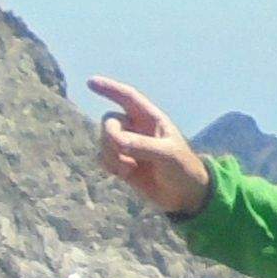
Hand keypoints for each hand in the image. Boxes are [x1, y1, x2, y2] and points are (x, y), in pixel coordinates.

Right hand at [84, 75, 213, 217]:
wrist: (185, 196)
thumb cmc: (183, 169)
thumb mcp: (167, 155)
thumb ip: (142, 146)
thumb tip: (117, 142)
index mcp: (151, 119)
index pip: (127, 97)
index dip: (110, 89)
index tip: (91, 82)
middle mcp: (137, 129)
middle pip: (110, 122)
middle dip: (110, 136)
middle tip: (121, 150)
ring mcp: (129, 146)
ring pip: (104, 140)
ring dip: (111, 154)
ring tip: (129, 168)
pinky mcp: (122, 164)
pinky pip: (103, 157)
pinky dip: (108, 164)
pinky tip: (124, 173)